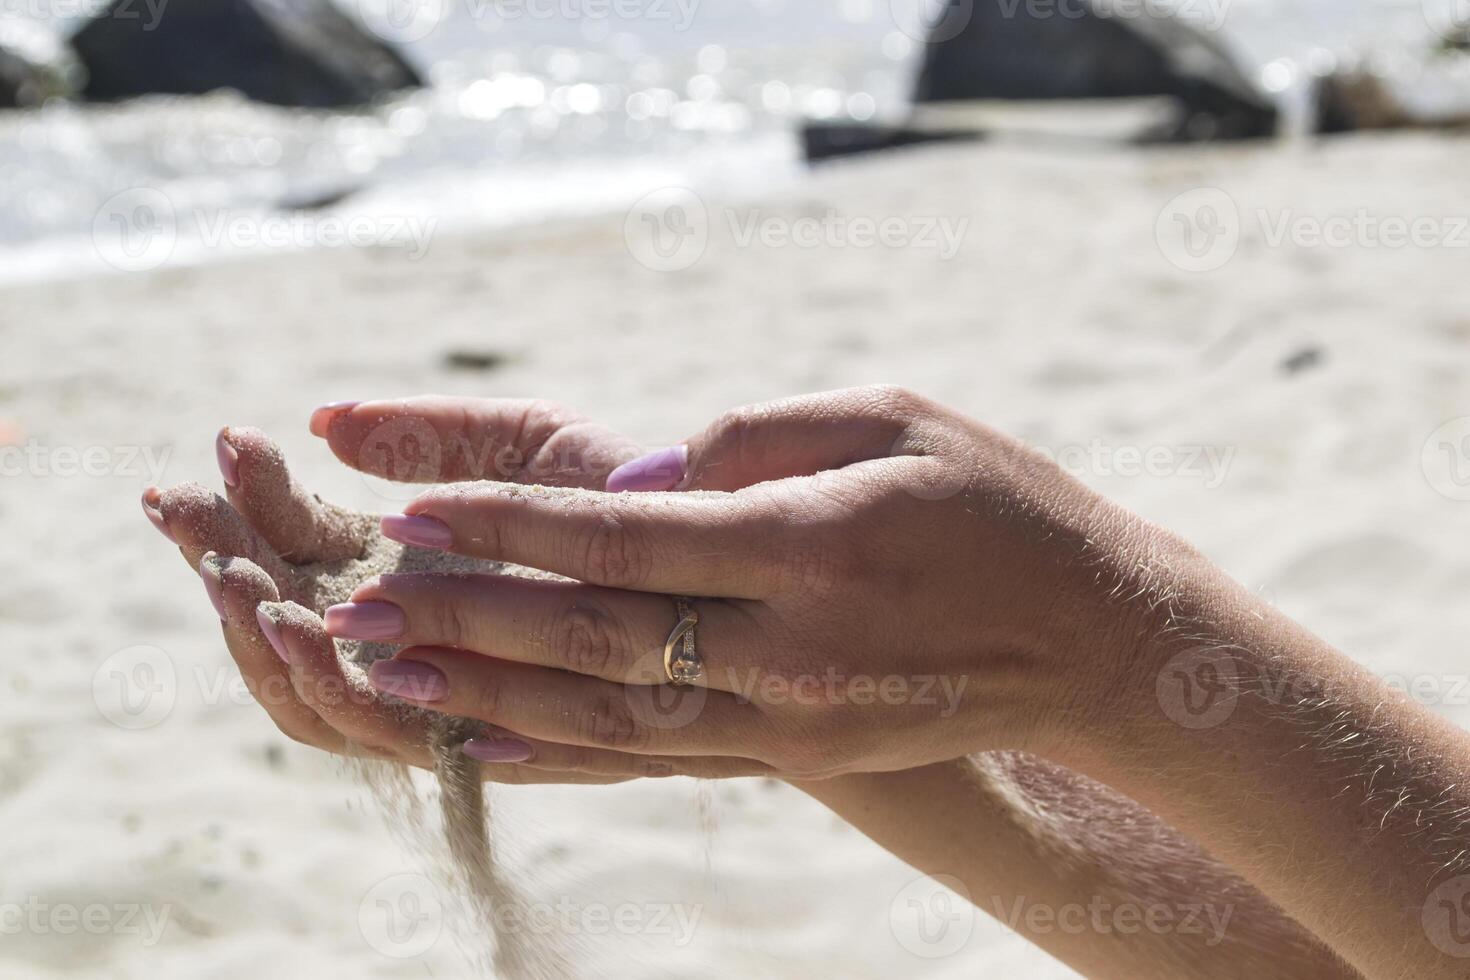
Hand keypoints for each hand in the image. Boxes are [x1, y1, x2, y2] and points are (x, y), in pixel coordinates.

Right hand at [142, 396, 661, 783]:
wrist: (722, 578)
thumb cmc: (628, 500)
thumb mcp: (525, 443)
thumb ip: (430, 432)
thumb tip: (324, 420)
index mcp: (401, 566)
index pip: (293, 543)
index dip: (243, 502)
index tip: (225, 443)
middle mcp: (403, 636)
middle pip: (278, 621)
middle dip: (221, 564)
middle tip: (184, 506)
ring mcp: (428, 691)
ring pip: (307, 687)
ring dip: (255, 629)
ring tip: (233, 566)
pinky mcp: (469, 737)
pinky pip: (374, 733)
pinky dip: (328, 684)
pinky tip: (307, 619)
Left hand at [340, 385, 1178, 777]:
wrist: (1093, 639)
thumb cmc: (996, 500)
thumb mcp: (895, 415)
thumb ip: (760, 433)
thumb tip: (647, 470)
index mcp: (805, 546)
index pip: (618, 540)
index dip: (504, 527)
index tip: (409, 511)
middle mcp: (785, 649)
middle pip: (591, 638)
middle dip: (462, 621)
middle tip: (352, 607)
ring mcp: (787, 720)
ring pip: (607, 718)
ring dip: (485, 697)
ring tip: (382, 678)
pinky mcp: (795, 758)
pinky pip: (657, 762)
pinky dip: (563, 754)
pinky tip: (487, 742)